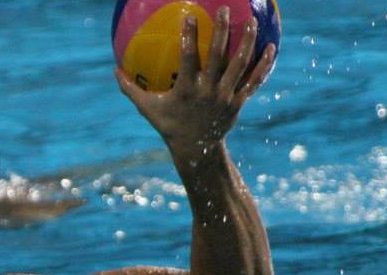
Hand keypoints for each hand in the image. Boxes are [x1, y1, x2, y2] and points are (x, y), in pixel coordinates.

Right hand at [115, 7, 275, 152]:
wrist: (196, 150)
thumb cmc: (169, 125)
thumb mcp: (148, 109)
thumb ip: (131, 89)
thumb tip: (114, 70)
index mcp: (186, 90)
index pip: (188, 58)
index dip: (189, 36)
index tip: (190, 15)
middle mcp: (208, 91)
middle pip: (218, 56)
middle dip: (222, 30)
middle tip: (225, 9)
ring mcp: (225, 97)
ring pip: (240, 65)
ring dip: (248, 42)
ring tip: (253, 21)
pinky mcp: (238, 102)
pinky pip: (254, 81)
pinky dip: (264, 64)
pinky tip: (272, 47)